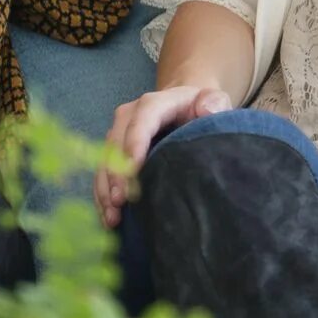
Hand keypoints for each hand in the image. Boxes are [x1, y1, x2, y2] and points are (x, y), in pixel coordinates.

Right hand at [95, 85, 233, 227]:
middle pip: (116, 145)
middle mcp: (129, 117)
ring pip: (105, 162)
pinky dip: (103, 195)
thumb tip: (206, 110)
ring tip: (112, 217)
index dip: (134, 144)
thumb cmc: (200, 106)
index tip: (133, 171)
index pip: (141, 121)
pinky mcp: (113, 152)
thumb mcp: (213, 100)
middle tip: (121, 202)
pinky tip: (109, 217)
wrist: (184, 104)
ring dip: (106, 190)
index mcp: (153, 104)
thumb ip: (214, 102)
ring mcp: (118, 134)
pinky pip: (103, 174)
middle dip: (116, 175)